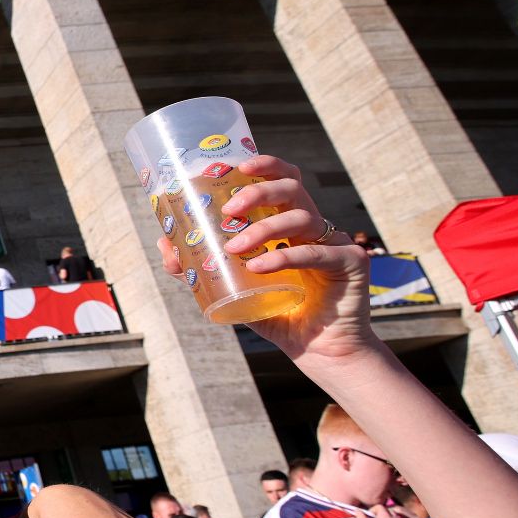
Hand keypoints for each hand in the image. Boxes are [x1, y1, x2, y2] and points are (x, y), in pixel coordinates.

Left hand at [156, 155, 378, 366]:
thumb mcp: (233, 289)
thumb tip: (165, 246)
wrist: (319, 351)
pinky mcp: (352, 263)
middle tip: (229, 210)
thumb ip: (201, 268)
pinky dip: (284, 258)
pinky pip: (317, 253)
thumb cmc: (278, 314)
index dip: (265, 166)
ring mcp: (335, 242)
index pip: (283, 180)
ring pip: (301, 217)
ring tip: (234, 248)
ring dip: (264, 229)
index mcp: (290, 224)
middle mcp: (314, 227)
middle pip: (292, 188)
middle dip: (258, 191)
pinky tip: (258, 268)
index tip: (237, 166)